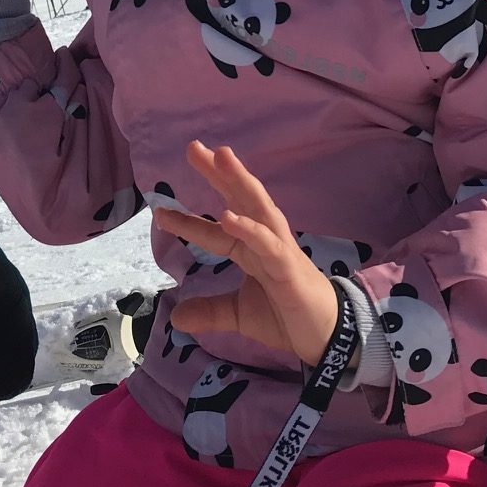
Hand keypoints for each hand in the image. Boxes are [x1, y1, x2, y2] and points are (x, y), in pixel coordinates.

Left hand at [157, 141, 343, 365]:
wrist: (326, 338)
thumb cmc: (289, 318)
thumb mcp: (239, 315)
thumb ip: (210, 311)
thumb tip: (176, 318)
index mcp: (251, 250)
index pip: (215, 231)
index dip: (188, 221)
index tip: (160, 211)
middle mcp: (265, 241)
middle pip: (240, 200)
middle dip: (219, 173)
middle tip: (193, 147)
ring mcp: (279, 250)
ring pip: (259, 208)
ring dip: (240, 181)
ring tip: (221, 157)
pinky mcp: (289, 268)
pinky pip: (269, 244)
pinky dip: (250, 229)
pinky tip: (228, 216)